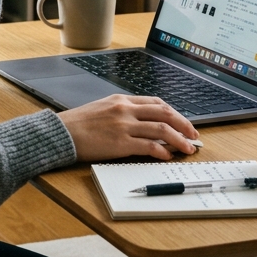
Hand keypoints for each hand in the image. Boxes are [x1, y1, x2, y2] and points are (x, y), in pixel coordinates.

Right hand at [57, 95, 199, 161]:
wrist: (62, 133)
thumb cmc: (79, 124)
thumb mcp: (103, 108)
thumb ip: (123, 112)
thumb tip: (144, 124)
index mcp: (122, 100)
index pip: (156, 102)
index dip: (174, 113)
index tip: (183, 123)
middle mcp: (125, 110)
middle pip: (164, 112)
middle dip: (183, 124)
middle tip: (194, 135)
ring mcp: (124, 126)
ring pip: (161, 129)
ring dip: (179, 139)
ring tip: (188, 148)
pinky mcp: (120, 143)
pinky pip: (148, 146)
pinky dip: (162, 151)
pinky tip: (167, 156)